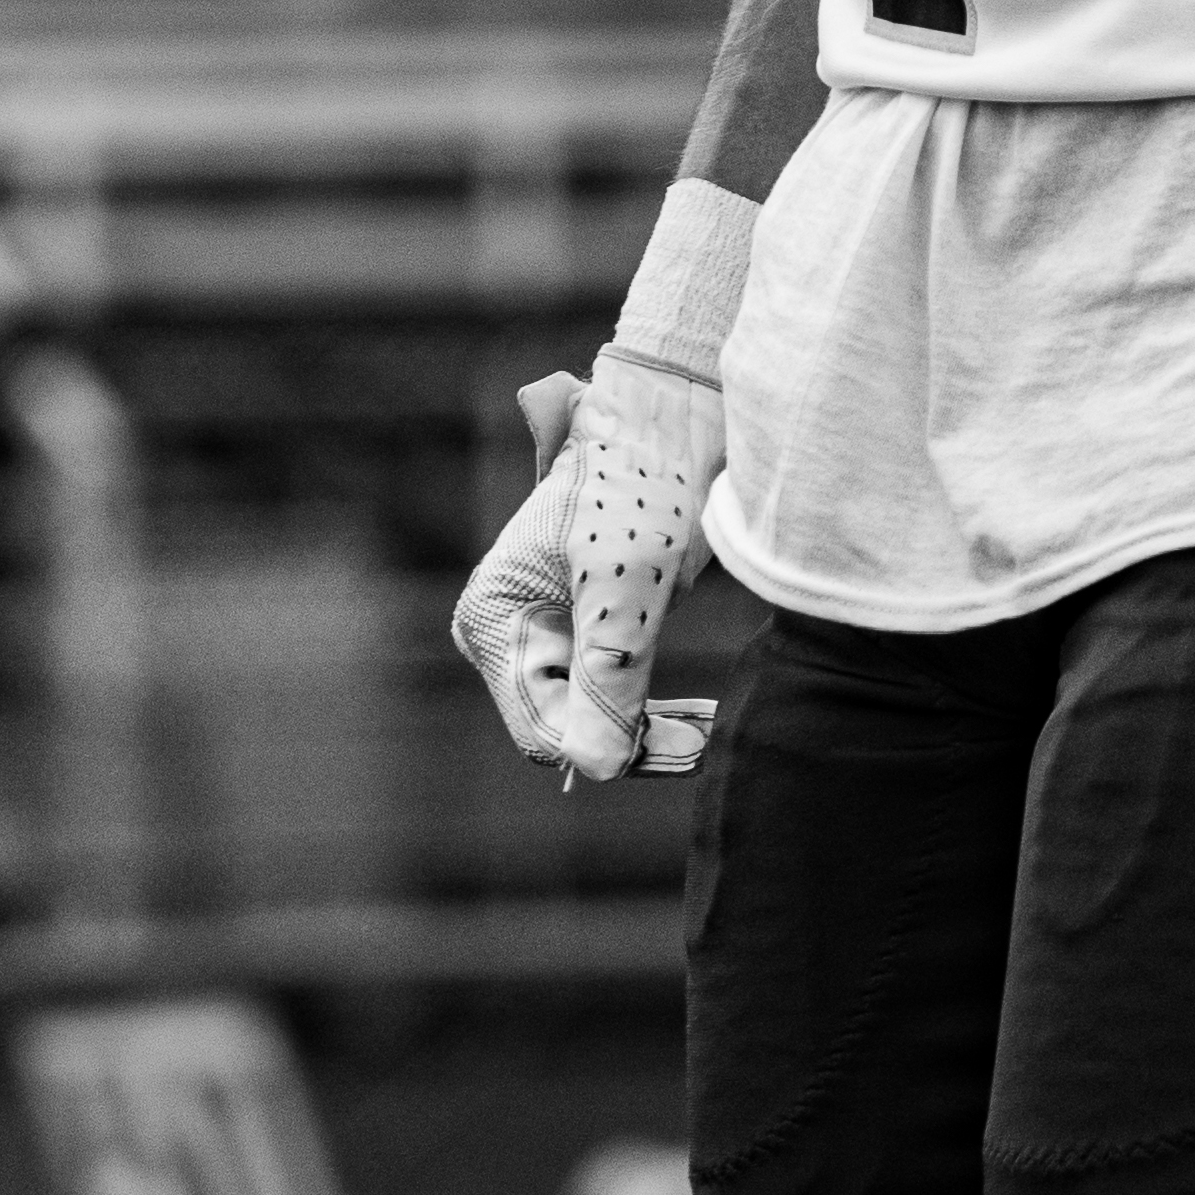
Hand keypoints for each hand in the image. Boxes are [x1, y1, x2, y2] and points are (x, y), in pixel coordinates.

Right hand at [442, 349, 722, 780]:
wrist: (670, 425)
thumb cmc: (641, 488)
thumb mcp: (627, 585)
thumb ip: (608, 674)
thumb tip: (600, 769)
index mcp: (493, 619)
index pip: (539, 730)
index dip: (603, 744)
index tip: (674, 742)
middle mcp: (506, 634)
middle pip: (562, 729)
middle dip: (626, 741)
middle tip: (699, 736)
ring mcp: (542, 634)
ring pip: (588, 720)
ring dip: (642, 731)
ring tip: (702, 728)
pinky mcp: (580, 631)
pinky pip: (605, 696)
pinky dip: (645, 711)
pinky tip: (691, 713)